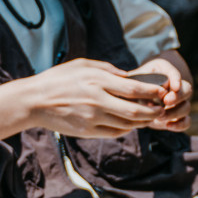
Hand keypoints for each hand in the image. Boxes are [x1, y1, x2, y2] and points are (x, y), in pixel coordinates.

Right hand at [22, 58, 165, 137]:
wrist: (35, 102)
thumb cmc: (59, 79)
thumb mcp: (83, 65)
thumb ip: (107, 69)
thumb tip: (128, 77)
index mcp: (98, 81)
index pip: (133, 89)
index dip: (151, 92)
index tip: (162, 92)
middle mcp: (98, 101)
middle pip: (134, 110)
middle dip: (152, 111)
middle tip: (161, 109)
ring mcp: (93, 119)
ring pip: (126, 124)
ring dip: (141, 122)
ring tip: (148, 117)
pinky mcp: (87, 131)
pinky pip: (114, 132)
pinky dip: (126, 129)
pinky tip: (130, 124)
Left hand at [130, 55, 192, 131]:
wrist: (138, 97)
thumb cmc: (135, 85)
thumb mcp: (133, 79)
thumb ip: (132, 80)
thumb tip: (125, 81)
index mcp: (166, 73)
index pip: (175, 73)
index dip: (176, 79)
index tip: (174, 86)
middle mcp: (175, 88)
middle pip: (187, 89)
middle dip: (178, 96)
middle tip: (166, 101)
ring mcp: (178, 103)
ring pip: (186, 107)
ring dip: (175, 112)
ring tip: (160, 117)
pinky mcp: (176, 117)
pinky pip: (186, 121)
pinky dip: (180, 124)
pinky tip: (169, 126)